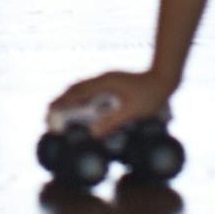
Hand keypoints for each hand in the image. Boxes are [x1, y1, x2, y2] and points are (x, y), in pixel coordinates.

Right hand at [51, 69, 173, 138]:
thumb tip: (92, 135)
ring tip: (60, 110)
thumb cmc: (151, 95)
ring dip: (71, 98)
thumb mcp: (132, 112)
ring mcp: (107, 79)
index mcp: (104, 83)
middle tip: (50, 113)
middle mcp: (102, 79)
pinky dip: (81, 97)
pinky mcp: (112, 82)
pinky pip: (90, 89)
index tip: (50, 111)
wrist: (164, 78)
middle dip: (62, 100)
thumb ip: (112, 122)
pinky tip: (81, 106)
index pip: (77, 93)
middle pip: (76, 88)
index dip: (62, 103)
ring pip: (82, 88)